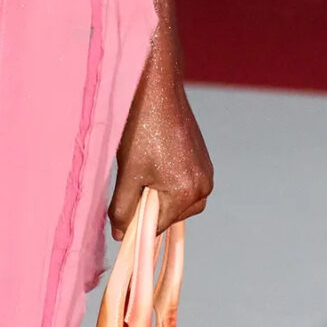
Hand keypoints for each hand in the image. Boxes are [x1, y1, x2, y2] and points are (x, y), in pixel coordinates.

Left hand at [109, 70, 212, 237]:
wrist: (158, 90)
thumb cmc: (141, 130)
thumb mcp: (127, 174)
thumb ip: (123, 209)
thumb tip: (120, 236)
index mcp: (187, 193)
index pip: (159, 226)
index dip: (138, 221)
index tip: (123, 208)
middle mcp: (204, 186)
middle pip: (171, 216)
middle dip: (151, 207)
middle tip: (133, 182)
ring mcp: (207, 172)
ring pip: (179, 201)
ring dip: (160, 195)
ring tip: (143, 169)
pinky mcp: (204, 161)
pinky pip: (186, 185)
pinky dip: (169, 183)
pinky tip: (154, 162)